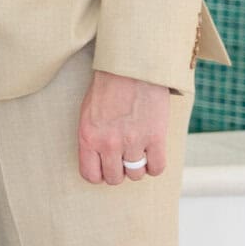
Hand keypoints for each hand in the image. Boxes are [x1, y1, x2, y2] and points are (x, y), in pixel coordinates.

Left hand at [77, 70, 169, 185]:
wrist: (131, 67)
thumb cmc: (107, 87)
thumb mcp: (88, 112)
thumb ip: (92, 138)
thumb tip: (98, 162)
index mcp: (88, 136)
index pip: (91, 175)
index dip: (100, 174)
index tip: (106, 167)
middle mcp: (108, 143)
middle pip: (115, 178)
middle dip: (119, 171)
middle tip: (123, 157)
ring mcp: (132, 141)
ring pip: (136, 174)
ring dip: (138, 166)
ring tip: (138, 150)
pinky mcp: (155, 137)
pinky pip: (157, 168)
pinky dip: (155, 165)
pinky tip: (152, 152)